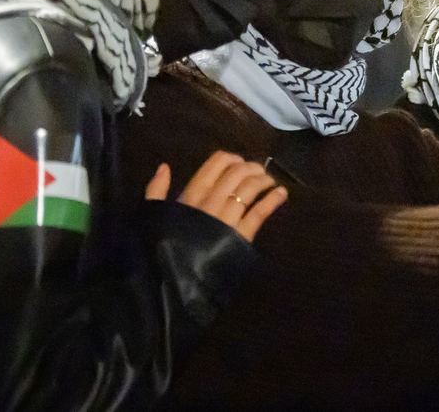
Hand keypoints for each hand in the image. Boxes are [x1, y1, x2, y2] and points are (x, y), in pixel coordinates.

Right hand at [146, 151, 287, 241]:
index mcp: (192, 194)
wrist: (171, 280)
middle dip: (252, 168)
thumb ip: (156, 189)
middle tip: (259, 171)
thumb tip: (164, 166)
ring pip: (250, 189)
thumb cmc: (162, 247)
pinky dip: (273, 200)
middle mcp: (212, 201)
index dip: (233, 159)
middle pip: (238, 173)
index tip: (239, 162)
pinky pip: (260, 212)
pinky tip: (282, 193)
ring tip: (270, 181)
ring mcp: (228, 217)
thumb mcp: (155, 215)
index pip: (217, 164)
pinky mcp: (241, 235)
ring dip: (264, 180)